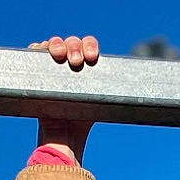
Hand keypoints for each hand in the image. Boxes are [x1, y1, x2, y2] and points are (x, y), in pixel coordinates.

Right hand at [29, 34, 100, 163]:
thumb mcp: (100, 105)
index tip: (92, 57)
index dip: (90, 46)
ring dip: (57, 44)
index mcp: (87, 67)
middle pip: (72, 42)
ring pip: (55, 43)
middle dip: (75, 46)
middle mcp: (70, 63)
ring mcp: (53, 66)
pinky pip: (35, 52)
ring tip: (59, 56)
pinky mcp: (38, 72)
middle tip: (76, 62)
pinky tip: (39, 49)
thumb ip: (112, 95)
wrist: (63, 137)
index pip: (88, 46)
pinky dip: (37, 47)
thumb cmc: (82, 123)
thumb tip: (143, 99)